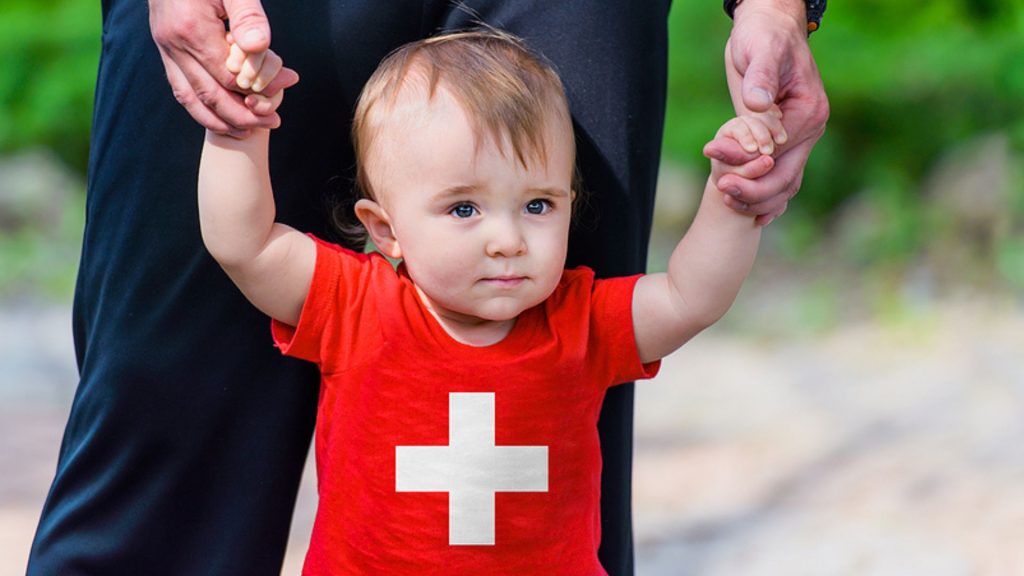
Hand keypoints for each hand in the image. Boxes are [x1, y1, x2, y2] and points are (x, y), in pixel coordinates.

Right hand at [149, 0, 298, 136]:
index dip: (256, 91)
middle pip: (209, 95)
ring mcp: (165, 48)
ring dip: (220, 120)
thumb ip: (248, 16)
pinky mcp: (164, 48)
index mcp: (191, 29)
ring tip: (248, 130)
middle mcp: (173, 44)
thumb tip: (258, 47)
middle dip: (242, 115)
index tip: (284, 91)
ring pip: (190, 98)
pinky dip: (201, 108)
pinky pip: (181, 88)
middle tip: (273, 122)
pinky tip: (223, 115)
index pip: (228, 76)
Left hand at [704, 0, 828, 224]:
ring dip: (758, 199)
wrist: (768, 26)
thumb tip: (756, 104)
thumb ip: (761, 79)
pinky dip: (766, 195)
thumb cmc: (763, 36)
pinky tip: (746, 209)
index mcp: (808, 112)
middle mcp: (811, 129)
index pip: (778, 156)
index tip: (720, 178)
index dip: (748, 170)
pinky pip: (782, 176)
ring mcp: (801, 137)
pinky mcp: (787, 140)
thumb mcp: (760, 51)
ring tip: (727, 202)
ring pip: (785, 182)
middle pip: (785, 176)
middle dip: (753, 192)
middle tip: (721, 193)